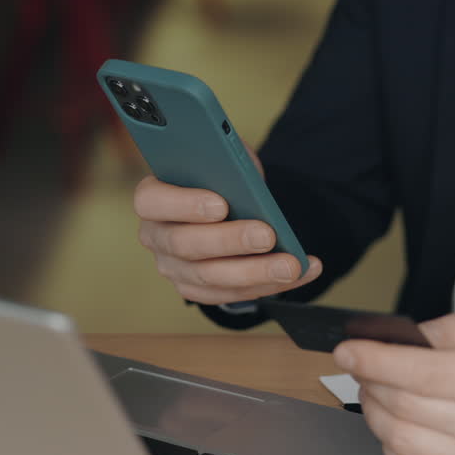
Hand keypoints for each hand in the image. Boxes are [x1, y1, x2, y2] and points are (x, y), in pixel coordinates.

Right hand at [133, 146, 321, 304]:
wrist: (228, 205)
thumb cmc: (222, 178)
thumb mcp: (225, 159)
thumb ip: (227, 161)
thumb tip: (243, 175)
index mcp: (152, 197)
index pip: (152, 201)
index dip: (183, 204)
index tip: (220, 204)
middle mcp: (156, 237)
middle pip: (185, 244)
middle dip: (230, 241)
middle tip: (267, 235)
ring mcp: (174, 268)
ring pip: (211, 277)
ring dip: (256, 272)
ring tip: (291, 264)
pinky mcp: (198, 290)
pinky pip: (233, 294)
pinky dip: (272, 285)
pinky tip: (303, 272)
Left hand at [333, 302, 454, 454]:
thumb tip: (405, 339)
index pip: (423, 374)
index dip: (376, 361)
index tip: (348, 350)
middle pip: (405, 406)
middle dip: (370, 382)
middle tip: (363, 367)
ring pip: (399, 441)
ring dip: (375, 413)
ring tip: (380, 393)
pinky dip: (391, 446)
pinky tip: (401, 425)